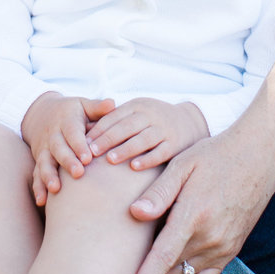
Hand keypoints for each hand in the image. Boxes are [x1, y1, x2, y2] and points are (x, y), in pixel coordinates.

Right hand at [21, 93, 115, 204]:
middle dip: (67, 161)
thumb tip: (113, 103)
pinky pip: (36, 174)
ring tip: (55, 189)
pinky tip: (42, 201)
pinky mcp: (39, 160)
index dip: (79, 144)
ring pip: (45, 162)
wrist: (41, 113)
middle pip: (58, 148)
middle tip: (78, 174)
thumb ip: (98, 107)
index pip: (72, 132)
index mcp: (66, 120)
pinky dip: (38, 187)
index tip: (88, 157)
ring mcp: (44, 149)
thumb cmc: (72, 112)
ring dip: (49, 176)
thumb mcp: (83, 105)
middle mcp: (53, 135)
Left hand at [86, 98, 207, 169]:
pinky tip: (135, 167)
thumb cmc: (153, 120)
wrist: (190, 120)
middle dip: (108, 139)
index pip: (114, 116)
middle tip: (91, 151)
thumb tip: (86, 135)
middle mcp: (150, 115)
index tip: (84, 142)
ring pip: (142, 139)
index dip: (99, 129)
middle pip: (126, 127)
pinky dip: (147, 159)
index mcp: (137, 106)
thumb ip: (117, 121)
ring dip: (125, 149)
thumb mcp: (138, 112)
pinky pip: (160, 152)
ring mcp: (164, 129)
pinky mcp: (175, 144)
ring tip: (109, 159)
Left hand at [123, 124, 274, 273]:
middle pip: (170, 272)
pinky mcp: (232, 250)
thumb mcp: (183, 165)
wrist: (258, 157)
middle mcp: (211, 238)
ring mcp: (224, 247)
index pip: (163, 258)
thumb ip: (159, 192)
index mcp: (194, 216)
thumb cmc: (215, 156)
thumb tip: (135, 213)